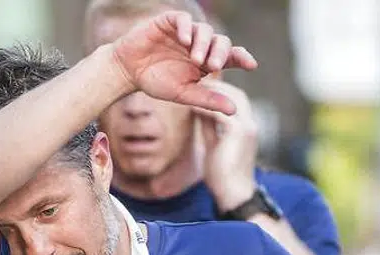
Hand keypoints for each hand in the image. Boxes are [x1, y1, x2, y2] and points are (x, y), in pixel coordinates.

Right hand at [109, 11, 257, 115]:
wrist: (128, 71)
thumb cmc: (157, 82)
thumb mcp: (184, 94)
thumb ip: (208, 99)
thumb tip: (234, 110)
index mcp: (207, 61)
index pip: (230, 56)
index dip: (241, 57)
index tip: (251, 65)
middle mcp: (200, 44)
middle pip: (221, 41)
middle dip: (220, 52)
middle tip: (214, 65)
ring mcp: (186, 32)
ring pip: (204, 30)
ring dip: (203, 44)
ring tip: (196, 59)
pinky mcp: (170, 22)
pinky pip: (183, 19)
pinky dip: (187, 28)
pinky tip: (185, 41)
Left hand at [194, 80, 259, 210]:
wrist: (234, 195)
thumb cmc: (222, 174)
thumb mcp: (214, 144)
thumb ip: (209, 126)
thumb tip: (198, 109)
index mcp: (246, 127)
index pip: (236, 100)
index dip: (220, 92)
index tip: (201, 88)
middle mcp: (250, 124)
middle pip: (237, 94)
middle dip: (218, 87)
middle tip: (196, 84)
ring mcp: (247, 128)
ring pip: (232, 98)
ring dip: (213, 93)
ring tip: (194, 90)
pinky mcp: (239, 134)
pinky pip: (221, 112)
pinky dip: (207, 107)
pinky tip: (192, 105)